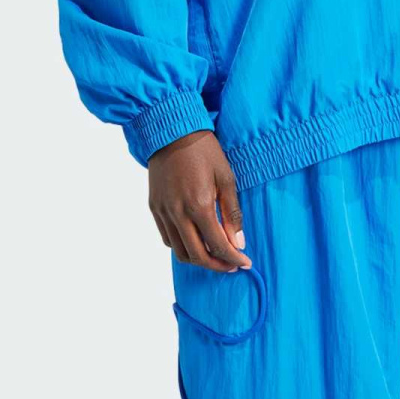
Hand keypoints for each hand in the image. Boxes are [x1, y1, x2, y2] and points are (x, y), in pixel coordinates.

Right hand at [148, 130, 249, 268]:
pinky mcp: (154, 208)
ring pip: (179, 252)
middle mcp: (178, 213)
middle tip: (231, 265)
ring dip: (199, 259)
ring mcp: (163, 212)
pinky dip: (182, 246)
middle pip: (197, 256)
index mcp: (199, 205)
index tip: (245, 262)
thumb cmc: (204, 151)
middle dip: (217, 265)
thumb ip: (232, 214)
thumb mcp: (226, 179)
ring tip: (215, 255)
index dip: (233, 258)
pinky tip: (196, 241)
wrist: (172, 132)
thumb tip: (238, 242)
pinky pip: (167, 238)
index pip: (218, 245)